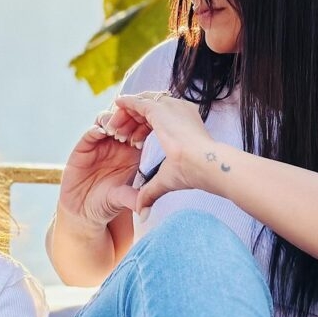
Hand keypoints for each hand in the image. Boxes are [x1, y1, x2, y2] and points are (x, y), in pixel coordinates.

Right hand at [58, 120, 141, 227]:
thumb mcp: (120, 200)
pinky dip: (97, 128)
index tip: (146, 127)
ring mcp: (100, 143)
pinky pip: (91, 132)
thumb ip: (130, 198)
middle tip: (130, 127)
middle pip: (125, 119)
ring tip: (115, 132)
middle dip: (128, 118)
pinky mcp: (84, 146)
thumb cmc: (106, 203)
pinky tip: (102, 133)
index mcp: (133, 152)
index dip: (144, 124)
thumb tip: (143, 207)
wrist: (83, 210)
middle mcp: (117, 144)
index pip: (141, 130)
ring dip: (113, 120)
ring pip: (108, 120)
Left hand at [111, 93, 215, 210]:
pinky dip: (125, 104)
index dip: (141, 130)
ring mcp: (169, 107)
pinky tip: (116, 105)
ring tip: (113, 128)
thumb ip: (151, 192)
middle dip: (131, 121)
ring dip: (126, 115)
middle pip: (148, 109)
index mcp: (184, 125)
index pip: (158, 120)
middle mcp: (178, 111)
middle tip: (118, 134)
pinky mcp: (159, 108)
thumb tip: (142, 214)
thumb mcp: (167, 180)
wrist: (205, 163)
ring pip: (141, 104)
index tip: (131, 143)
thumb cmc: (194, 173)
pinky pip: (137, 102)